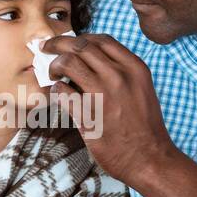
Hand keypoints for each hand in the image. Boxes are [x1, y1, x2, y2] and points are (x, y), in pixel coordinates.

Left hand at [42, 32, 176, 184]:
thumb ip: (121, 72)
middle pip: (80, 46)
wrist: (150, 158)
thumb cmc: (145, 127)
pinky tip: (56, 94)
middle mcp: (119, 76)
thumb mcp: (141, 89)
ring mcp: (103, 94)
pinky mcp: (88, 115)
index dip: (80, 37)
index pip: (101, 40)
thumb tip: (92, 62)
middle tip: (46, 48)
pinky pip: (62, 92)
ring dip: (54, 66)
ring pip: (67, 63)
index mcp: (134, 68)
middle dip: (58, 44)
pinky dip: (55, 90)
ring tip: (52, 74)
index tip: (69, 42)